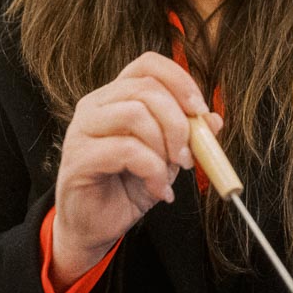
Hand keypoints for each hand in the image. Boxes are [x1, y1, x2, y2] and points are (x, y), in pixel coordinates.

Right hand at [51, 52, 220, 285]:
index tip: (200, 112)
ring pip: (135, 115)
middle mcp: (95, 105)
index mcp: (115, 96)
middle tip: (188, 155)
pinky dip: (153, 170)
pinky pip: (127, 150)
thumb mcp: (167, 157)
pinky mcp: (79, 157)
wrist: (95, 227)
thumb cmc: (127, 187)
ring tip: (169, 173)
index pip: (148, 64)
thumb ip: (188, 135)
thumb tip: (214, 119)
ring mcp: (82, 129)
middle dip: (179, 123)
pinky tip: (158, 190)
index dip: (180, 81)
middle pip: (147, 89)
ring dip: (164, 146)